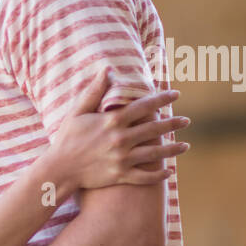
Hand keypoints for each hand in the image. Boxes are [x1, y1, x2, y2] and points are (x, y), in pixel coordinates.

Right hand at [45, 69, 189, 194]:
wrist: (59, 169)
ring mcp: (122, 159)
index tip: (176, 94)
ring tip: (186, 146)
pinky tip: (168, 171)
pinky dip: (158, 175)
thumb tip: (108, 68)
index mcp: (112, 121)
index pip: (144, 107)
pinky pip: (144, 177)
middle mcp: (120, 139)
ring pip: (154, 154)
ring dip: (173, 149)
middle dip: (173, 124)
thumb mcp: (77, 111)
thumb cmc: (67, 138)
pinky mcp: (120, 176)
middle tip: (186, 120)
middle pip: (154, 129)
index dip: (162, 99)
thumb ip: (94, 90)